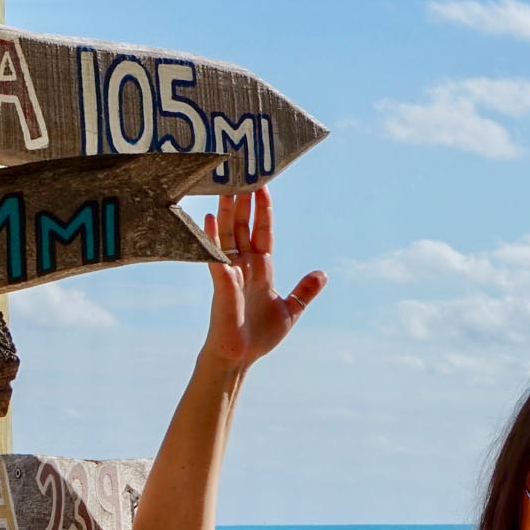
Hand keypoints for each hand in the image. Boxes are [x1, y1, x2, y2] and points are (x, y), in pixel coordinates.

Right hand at [201, 189, 325, 370]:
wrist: (240, 357)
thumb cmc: (260, 336)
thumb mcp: (291, 310)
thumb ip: (305, 291)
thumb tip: (323, 273)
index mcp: (262, 268)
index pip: (263, 231)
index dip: (263, 210)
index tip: (264, 186)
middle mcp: (244, 265)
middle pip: (243, 226)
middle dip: (243, 201)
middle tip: (243, 173)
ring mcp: (231, 271)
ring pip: (228, 234)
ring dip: (227, 210)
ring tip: (225, 186)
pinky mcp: (220, 283)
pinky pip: (214, 255)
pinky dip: (211, 236)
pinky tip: (207, 217)